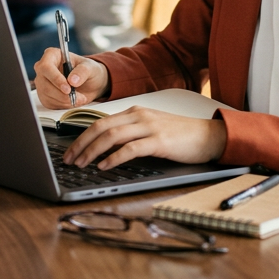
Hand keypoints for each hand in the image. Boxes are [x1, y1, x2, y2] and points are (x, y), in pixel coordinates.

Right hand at [34, 49, 108, 108]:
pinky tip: (72, 101)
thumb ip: (82, 71)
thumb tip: (72, 80)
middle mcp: (43, 68)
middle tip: (79, 97)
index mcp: (52, 55)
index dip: (55, 79)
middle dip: (62, 94)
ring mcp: (42, 82)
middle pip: (45, 84)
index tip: (68, 89)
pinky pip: (49, 103)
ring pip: (46, 95)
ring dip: (65, 101)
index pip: (46, 67)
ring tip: (80, 98)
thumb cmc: (88, 70)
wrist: (89, 83)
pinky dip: (62, 105)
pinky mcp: (44, 95)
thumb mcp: (90, 68)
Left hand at [63, 108, 226, 169]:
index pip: (100, 122)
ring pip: (111, 136)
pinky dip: (114, 158)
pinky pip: (130, 148)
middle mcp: (139, 116)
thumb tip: (105, 148)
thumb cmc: (180, 136)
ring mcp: (149, 127)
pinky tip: (104, 166)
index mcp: (135, 112)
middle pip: (101, 127)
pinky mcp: (159, 141)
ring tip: (82, 164)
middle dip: (81, 144)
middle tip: (69, 159)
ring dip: (92, 151)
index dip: (82, 136)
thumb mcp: (151, 129)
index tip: (70, 150)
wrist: (209, 135)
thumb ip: (130, 134)